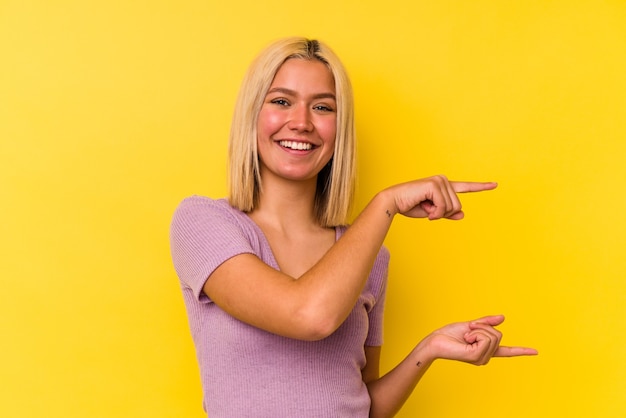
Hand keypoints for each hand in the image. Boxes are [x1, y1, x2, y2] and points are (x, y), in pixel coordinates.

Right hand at [387, 175, 496, 219]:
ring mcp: (439, 181)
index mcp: (443, 186)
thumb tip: (462, 214)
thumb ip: (447, 213)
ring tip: (424, 208)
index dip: (481, 187)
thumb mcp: (432, 212)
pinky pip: (443, 206)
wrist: (394, 202)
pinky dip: (434, 213)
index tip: (495, 185)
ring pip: (452, 207)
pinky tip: (424, 207)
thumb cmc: (410, 206)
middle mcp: (443, 180)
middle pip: (458, 205)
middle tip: (428, 211)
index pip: (465, 187)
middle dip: (443, 213)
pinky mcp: (434, 185)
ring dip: (438, 213)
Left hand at [423, 315, 537, 364]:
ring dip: (477, 329)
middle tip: (468, 331)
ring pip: (492, 335)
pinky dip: (475, 333)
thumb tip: (503, 317)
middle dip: (482, 326)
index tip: (537, 352)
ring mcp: (482, 358)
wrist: (435, 341)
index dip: (522, 351)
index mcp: (486, 349)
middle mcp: (486, 356)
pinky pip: (484, 338)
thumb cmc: (450, 334)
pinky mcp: (476, 357)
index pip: (508, 351)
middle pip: (498, 334)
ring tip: (465, 336)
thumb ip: (487, 322)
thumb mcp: (471, 324)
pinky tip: (466, 339)